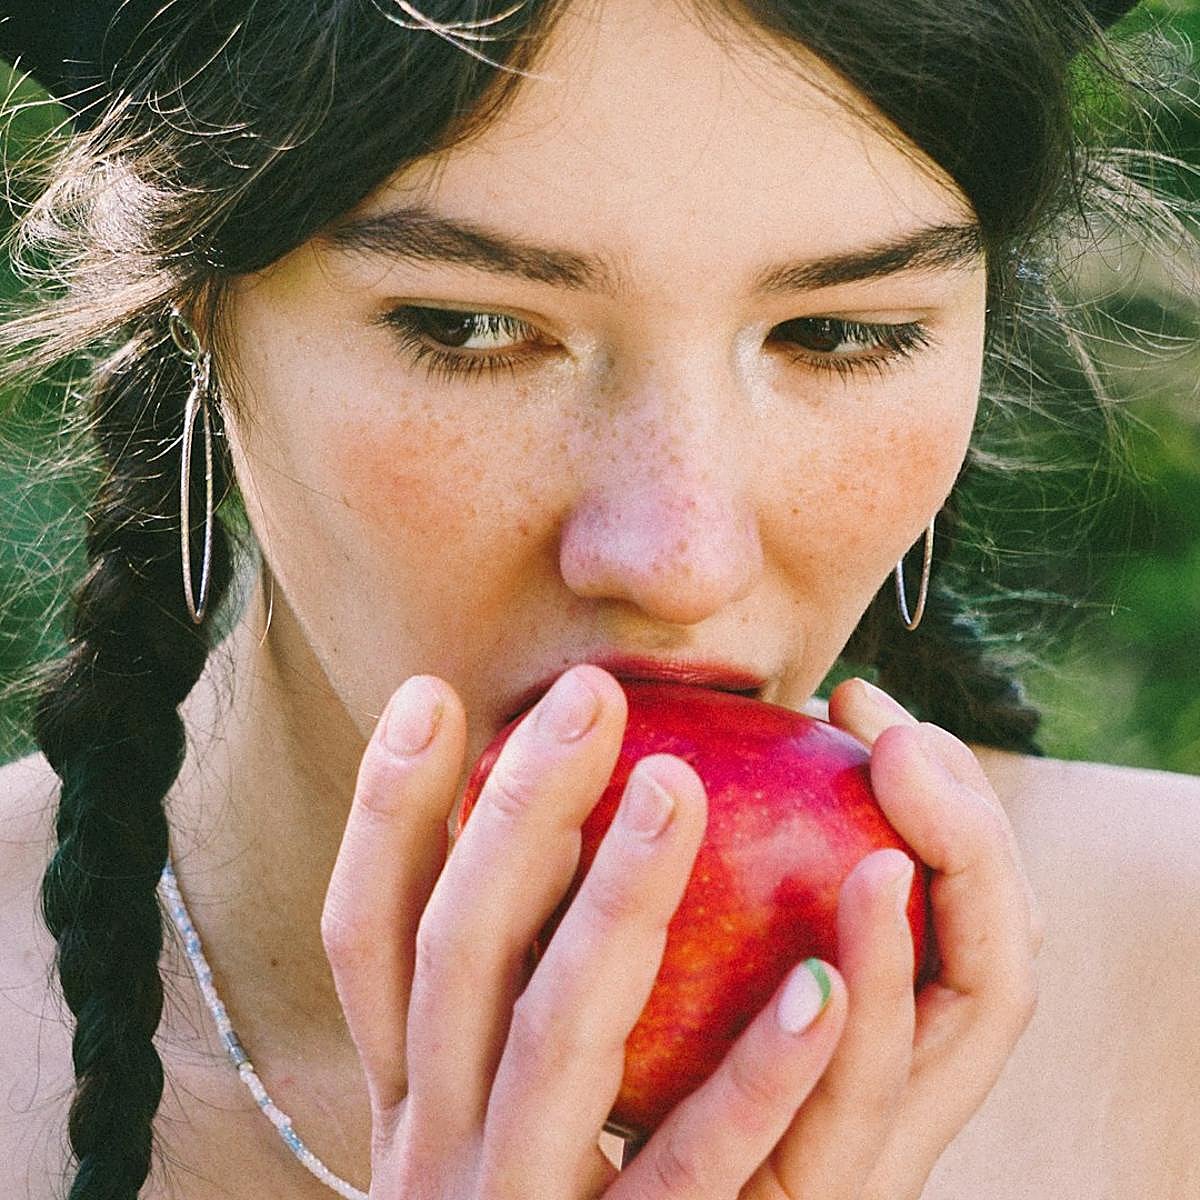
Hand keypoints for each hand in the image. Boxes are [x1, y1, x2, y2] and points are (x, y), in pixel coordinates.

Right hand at [320, 666, 1037, 1198]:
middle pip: (456, 954)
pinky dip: (755, 1076)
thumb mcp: (488, 1103)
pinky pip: (691, 1168)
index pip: (368, 930)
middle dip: (514, 814)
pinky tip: (826, 986)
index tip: (432, 693)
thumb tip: (534, 817)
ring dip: (618, 903)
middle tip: (588, 696)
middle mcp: (438, 1142)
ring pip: (556, 1038)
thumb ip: (503, 988)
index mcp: (411, 1088)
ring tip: (677, 786)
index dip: (383, 811)